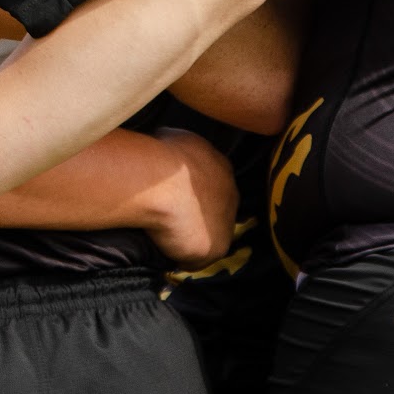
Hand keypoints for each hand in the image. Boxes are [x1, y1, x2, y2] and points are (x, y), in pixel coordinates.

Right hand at [142, 128, 238, 269]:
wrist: (162, 183)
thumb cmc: (161, 154)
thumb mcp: (171, 136)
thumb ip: (177, 147)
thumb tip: (167, 147)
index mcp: (222, 167)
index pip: (210, 182)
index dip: (191, 190)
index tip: (171, 193)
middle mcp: (232, 194)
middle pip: (214, 209)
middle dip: (195, 213)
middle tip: (167, 216)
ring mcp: (228, 223)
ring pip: (207, 233)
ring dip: (190, 236)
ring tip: (164, 236)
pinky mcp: (217, 248)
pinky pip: (197, 256)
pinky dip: (181, 255)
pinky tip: (164, 251)